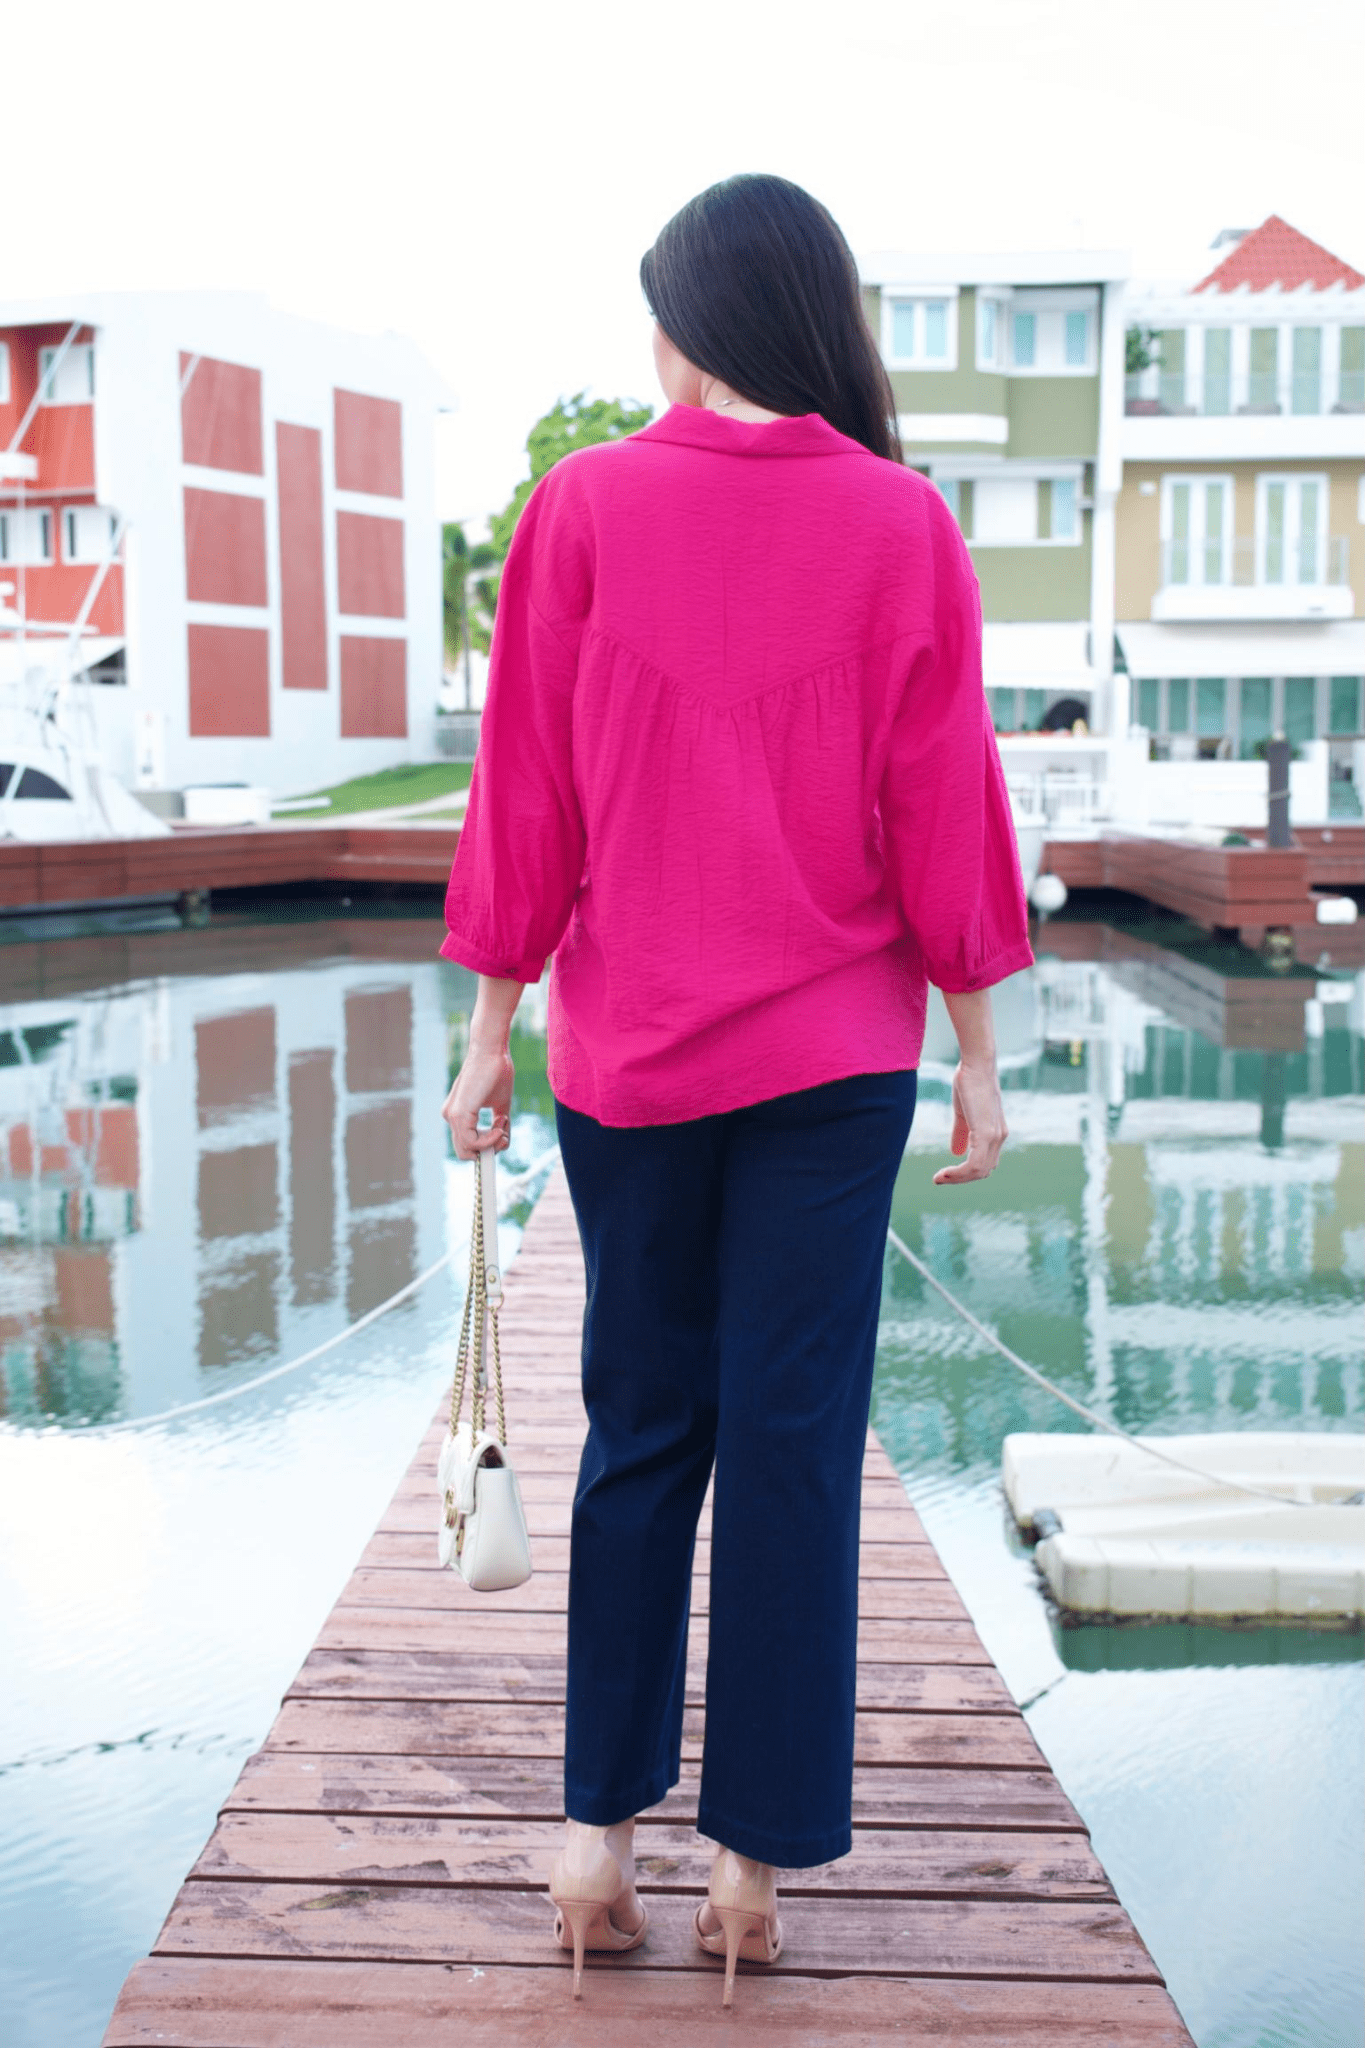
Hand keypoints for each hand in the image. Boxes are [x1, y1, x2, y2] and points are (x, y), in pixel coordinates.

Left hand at [441, 1044, 513, 1159]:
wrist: (492, 1051)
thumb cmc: (497, 1072)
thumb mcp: (500, 1104)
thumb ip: (499, 1125)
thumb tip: (503, 1143)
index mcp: (457, 1113)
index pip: (466, 1143)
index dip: (485, 1147)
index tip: (502, 1135)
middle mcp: (450, 1116)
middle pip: (465, 1152)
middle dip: (488, 1150)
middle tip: (504, 1134)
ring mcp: (452, 1115)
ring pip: (468, 1150)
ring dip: (491, 1143)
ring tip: (503, 1124)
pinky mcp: (459, 1114)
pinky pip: (472, 1142)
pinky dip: (489, 1140)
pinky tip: (500, 1125)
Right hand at [933, 1059, 1007, 1184]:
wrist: (976, 1064)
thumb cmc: (969, 1083)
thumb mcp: (964, 1113)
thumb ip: (961, 1133)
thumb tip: (956, 1153)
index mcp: (996, 1133)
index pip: (985, 1163)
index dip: (966, 1173)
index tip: (945, 1174)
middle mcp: (999, 1137)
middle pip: (983, 1171)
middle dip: (960, 1179)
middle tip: (939, 1179)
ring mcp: (994, 1136)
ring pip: (979, 1171)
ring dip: (957, 1179)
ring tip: (939, 1178)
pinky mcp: (986, 1133)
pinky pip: (974, 1164)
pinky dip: (958, 1173)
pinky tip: (944, 1173)